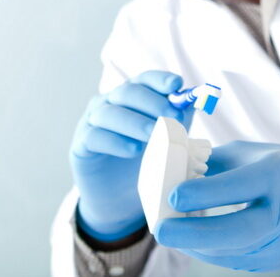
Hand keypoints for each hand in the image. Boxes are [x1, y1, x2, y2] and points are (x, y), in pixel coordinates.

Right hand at [72, 71, 192, 241]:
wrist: (120, 198)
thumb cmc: (146, 160)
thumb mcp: (168, 137)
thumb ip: (180, 116)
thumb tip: (198, 99)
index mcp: (131, 96)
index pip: (144, 80)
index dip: (159, 80)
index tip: (176, 85)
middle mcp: (109, 103)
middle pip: (127, 92)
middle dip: (151, 102)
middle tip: (172, 116)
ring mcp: (92, 123)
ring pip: (110, 114)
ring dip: (134, 122)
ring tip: (153, 135)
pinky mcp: (81, 146)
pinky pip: (95, 137)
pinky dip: (115, 141)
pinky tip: (132, 150)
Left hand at [154, 141, 279, 271]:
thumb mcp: (254, 154)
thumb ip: (214, 162)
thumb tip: (172, 171)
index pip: (240, 187)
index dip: (204, 193)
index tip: (173, 194)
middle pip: (237, 232)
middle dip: (193, 233)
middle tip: (160, 229)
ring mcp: (279, 243)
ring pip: (229, 252)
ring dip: (192, 243)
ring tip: (166, 229)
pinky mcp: (270, 262)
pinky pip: (231, 259)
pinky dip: (205, 249)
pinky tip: (186, 237)